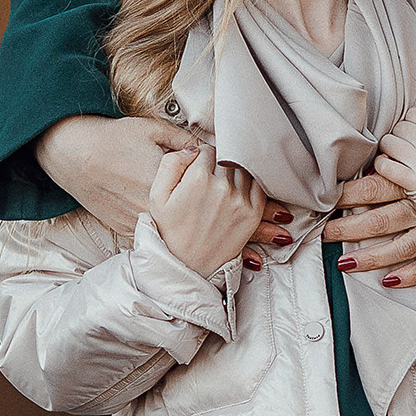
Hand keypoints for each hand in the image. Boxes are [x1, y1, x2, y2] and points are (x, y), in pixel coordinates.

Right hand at [35, 114, 198, 236]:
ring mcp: (139, 221)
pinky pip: (153, 233)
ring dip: (179, 218)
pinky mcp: (126, 229)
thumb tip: (205, 151)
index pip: (201, 185)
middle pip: (188, 210)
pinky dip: (159, 226)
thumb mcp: (153, 129)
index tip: (204, 173)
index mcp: (166, 182)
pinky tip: (160, 213)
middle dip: (195, 200)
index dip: (205, 178)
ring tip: (179, 204)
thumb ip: (184, 139)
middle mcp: (154, 207)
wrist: (75, 155)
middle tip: (195, 189)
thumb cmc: (113, 138)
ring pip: (171, 228)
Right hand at [148, 146, 265, 275]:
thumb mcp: (157, 196)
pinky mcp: (253, 213)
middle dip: (218, 162)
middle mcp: (222, 187)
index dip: (201, 155)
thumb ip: (170, 164)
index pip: (207, 149)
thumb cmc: (169, 231)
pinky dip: (251, 183)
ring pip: (243, 169)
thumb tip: (192, 149)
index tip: (198, 165)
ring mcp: (240, 200)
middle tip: (210, 175)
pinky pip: (258, 186)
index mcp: (197, 178)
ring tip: (222, 183)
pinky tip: (240, 189)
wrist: (186, 266)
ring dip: (235, 171)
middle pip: (227, 157)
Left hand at [325, 170, 415, 289]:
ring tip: (345, 263)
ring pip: (401, 247)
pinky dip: (411, 275)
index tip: (325, 202)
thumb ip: (393, 161)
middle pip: (380, 220)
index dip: (345, 197)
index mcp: (412, 182)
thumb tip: (361, 167)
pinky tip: (389, 281)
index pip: (372, 189)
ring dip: (371, 257)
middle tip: (326, 234)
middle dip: (348, 229)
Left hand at [374, 93, 415, 191]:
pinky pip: (384, 165)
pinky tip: (392, 166)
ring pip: (389, 143)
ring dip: (392, 148)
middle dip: (404, 135)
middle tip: (414, 146)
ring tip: (404, 156)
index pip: (413, 113)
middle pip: (399, 127)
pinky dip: (383, 164)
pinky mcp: (414, 182)